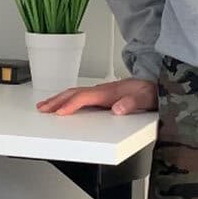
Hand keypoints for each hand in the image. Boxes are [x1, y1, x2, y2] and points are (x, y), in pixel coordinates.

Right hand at [36, 78, 157, 115]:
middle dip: (56, 100)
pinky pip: (79, 96)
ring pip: (74, 93)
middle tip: (42, 108)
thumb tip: (117, 108)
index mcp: (108, 92)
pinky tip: (63, 103)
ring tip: (45, 106)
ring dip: (58, 99)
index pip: (84, 97)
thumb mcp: (145, 98)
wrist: (155, 86)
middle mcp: (102, 90)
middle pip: (73, 93)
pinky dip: (67, 99)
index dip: (70, 105)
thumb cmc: (150, 92)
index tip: (58, 113)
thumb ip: (131, 103)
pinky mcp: (101, 95)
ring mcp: (100, 92)